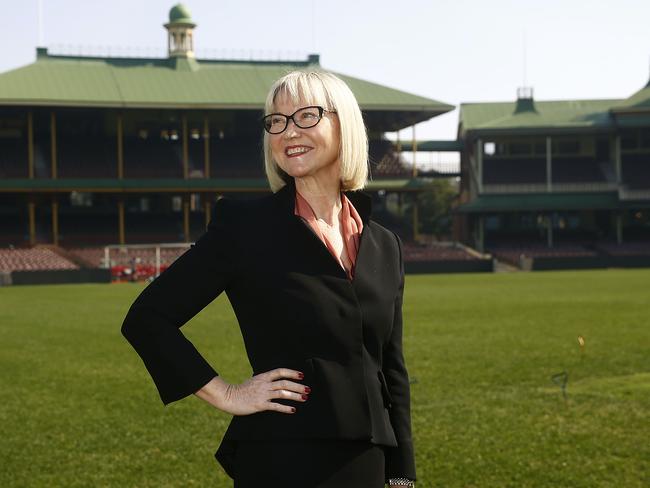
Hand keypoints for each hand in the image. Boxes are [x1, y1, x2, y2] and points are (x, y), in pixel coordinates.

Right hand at [195, 369, 309, 415]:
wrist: (228, 397)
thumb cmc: (240, 390)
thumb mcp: (253, 381)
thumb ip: (264, 380)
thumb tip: (273, 380)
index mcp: (263, 376)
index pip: (280, 372)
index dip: (292, 373)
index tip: (301, 375)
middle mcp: (264, 384)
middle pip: (285, 383)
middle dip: (298, 386)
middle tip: (308, 389)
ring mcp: (262, 394)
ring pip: (282, 393)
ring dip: (295, 396)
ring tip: (304, 398)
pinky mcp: (260, 404)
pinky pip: (275, 406)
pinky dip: (285, 408)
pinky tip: (293, 410)